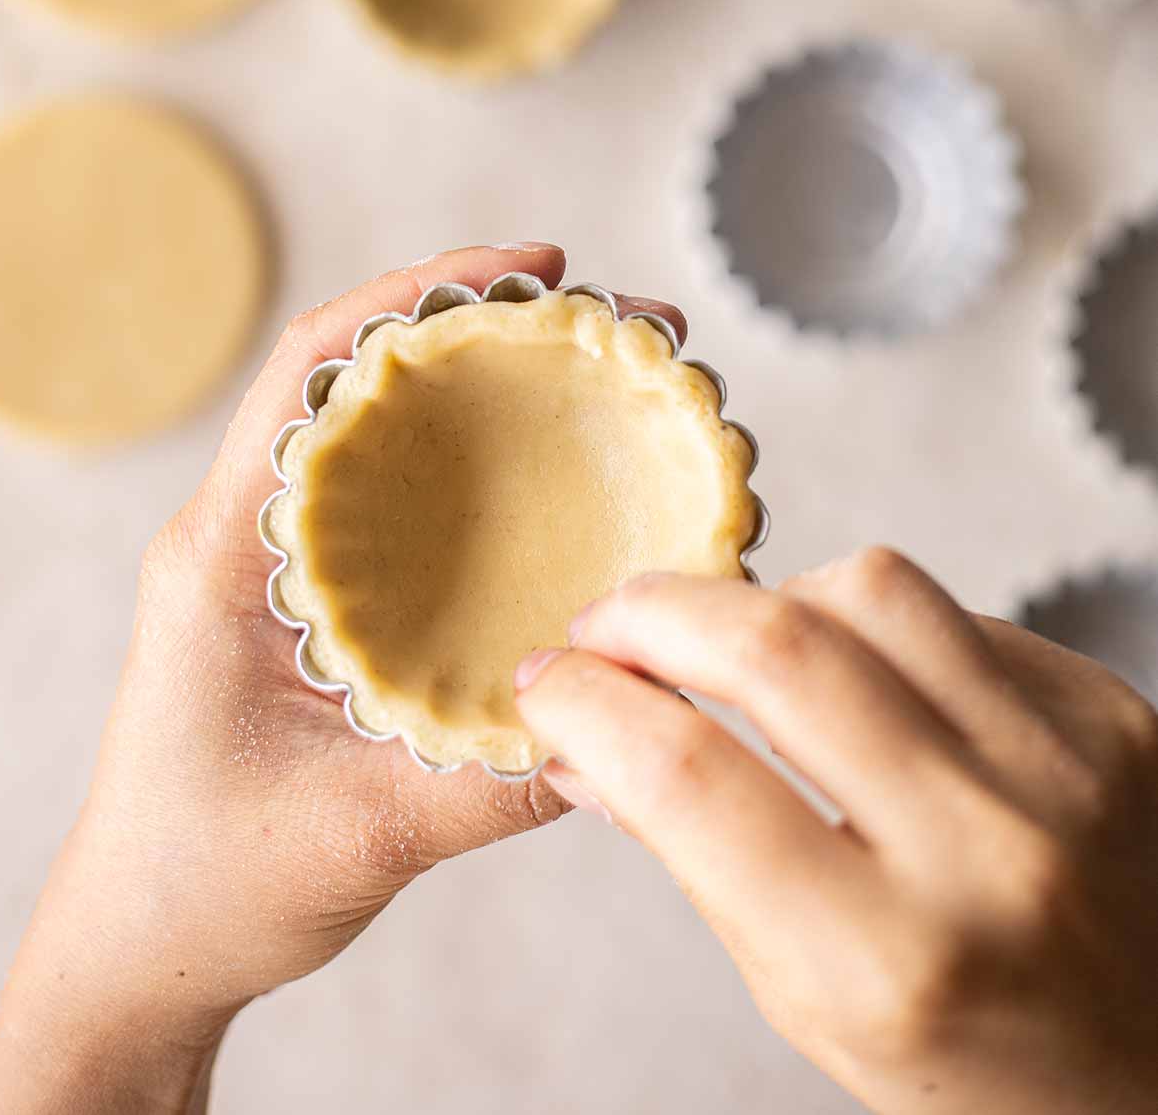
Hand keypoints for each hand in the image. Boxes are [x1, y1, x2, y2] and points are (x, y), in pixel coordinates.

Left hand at [0, 242, 688, 1114]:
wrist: (143, 948)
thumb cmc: (208, 887)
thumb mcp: (357, 836)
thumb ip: (491, 784)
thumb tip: (632, 724)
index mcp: (229, 554)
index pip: (313, 370)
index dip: (420, 295)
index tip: (532, 269)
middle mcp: (254, 535)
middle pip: (366, 378)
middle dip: (489, 328)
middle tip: (619, 325)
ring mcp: (286, 564)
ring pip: (390, 433)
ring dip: (493, 390)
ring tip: (613, 378)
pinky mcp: (323, 602)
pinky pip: (406, 502)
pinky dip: (486, 467)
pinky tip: (564, 482)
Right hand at [516, 550, 1157, 1114]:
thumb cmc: (976, 1060)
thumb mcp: (814, 1003)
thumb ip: (698, 861)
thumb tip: (586, 746)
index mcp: (887, 961)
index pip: (686, 778)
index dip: (587, 707)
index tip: (545, 685)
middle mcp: (988, 851)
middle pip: (773, 649)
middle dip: (653, 614)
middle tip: (606, 628)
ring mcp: (1068, 766)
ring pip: (868, 587)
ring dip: (766, 597)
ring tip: (730, 641)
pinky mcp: (1112, 713)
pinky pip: (956, 610)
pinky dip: (872, 623)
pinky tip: (853, 672)